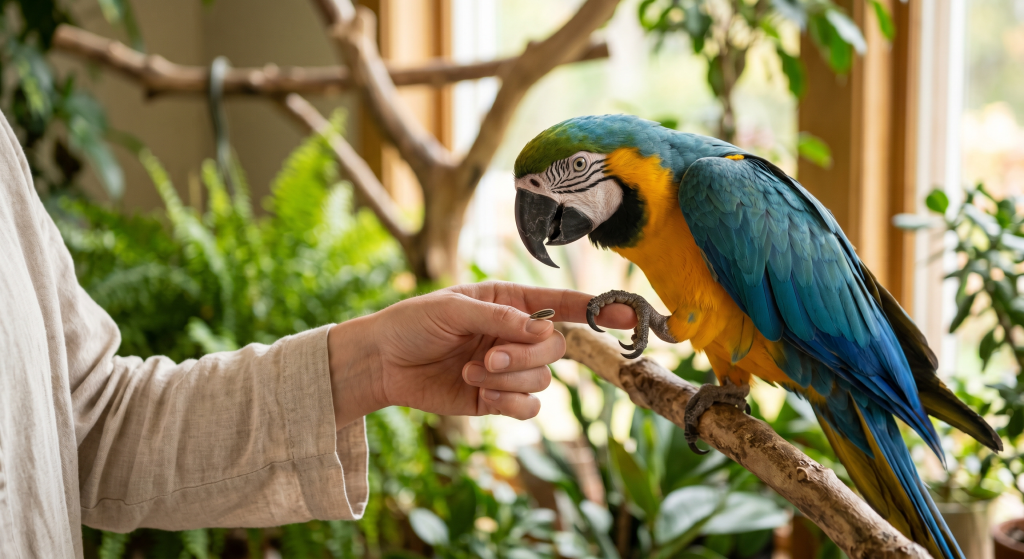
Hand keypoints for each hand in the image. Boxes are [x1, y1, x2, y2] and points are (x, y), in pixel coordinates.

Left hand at [327, 281, 635, 427]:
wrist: (382, 363)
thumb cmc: (412, 323)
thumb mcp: (452, 308)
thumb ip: (498, 318)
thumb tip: (541, 331)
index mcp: (510, 302)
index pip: (565, 304)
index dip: (600, 309)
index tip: (631, 314)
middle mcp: (516, 334)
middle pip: (556, 348)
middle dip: (525, 356)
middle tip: (487, 356)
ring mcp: (509, 368)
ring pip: (543, 380)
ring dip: (509, 379)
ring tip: (471, 372)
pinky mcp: (498, 399)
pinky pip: (528, 407)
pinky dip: (509, 403)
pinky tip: (481, 395)